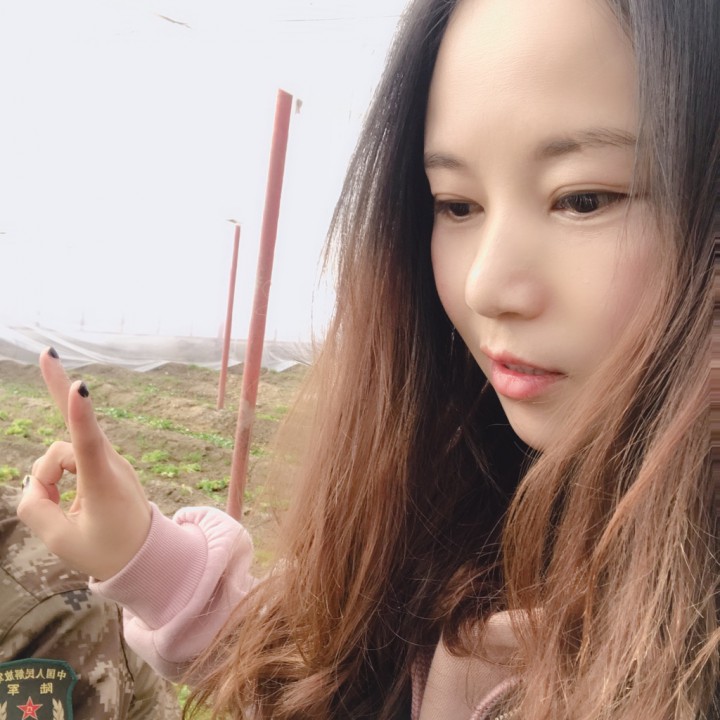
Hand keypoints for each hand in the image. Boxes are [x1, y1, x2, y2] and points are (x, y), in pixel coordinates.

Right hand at [17, 348, 151, 579]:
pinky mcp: (106, 462)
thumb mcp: (61, 541)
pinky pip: (70, 461)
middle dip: (57, 398)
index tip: (81, 386)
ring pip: (60, 456)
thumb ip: (35, 507)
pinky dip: (58, 480)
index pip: (88, 444)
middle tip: (46, 352)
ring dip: (50, 481)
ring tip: (66, 512)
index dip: (80, 414)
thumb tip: (32, 482)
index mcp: (103, 484)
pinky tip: (68, 503)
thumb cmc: (108, 552)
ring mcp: (110, 461)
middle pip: (68, 439)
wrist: (146, 556)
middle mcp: (109, 465)